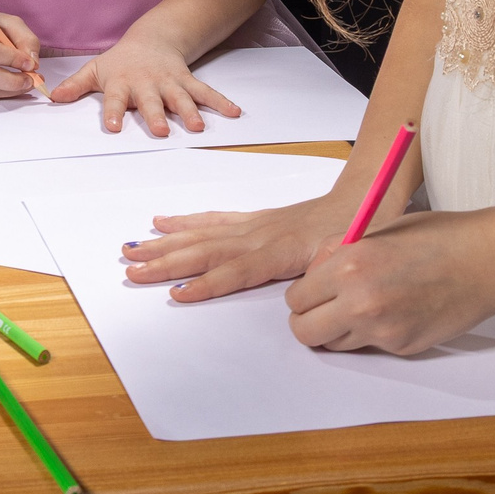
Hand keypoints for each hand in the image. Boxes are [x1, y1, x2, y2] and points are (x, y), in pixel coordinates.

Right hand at [0, 10, 42, 98]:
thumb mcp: (9, 22)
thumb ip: (25, 39)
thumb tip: (33, 63)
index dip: (13, 60)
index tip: (31, 64)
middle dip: (12, 81)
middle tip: (31, 81)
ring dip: (9, 91)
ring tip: (24, 84)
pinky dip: (0, 94)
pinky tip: (10, 87)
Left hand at [49, 35, 239, 135]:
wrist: (152, 39)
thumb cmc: (120, 62)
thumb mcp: (95, 70)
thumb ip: (75, 86)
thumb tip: (52, 98)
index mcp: (122, 83)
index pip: (116, 99)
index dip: (115, 112)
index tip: (115, 127)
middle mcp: (147, 84)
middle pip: (151, 101)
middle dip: (155, 115)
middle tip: (160, 131)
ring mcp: (170, 82)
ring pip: (181, 98)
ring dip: (190, 111)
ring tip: (198, 127)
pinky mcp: (188, 81)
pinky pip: (206, 92)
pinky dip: (221, 101)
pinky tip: (235, 112)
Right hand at [123, 189, 354, 296]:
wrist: (363, 199)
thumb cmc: (356, 233)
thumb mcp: (344, 261)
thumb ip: (319, 277)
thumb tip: (303, 294)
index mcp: (280, 251)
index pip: (235, 271)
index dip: (207, 283)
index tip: (177, 293)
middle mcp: (259, 236)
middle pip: (205, 250)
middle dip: (166, 262)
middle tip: (132, 270)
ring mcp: (253, 226)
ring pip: (201, 235)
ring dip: (165, 243)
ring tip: (133, 249)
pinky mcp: (254, 219)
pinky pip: (213, 220)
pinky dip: (186, 222)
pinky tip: (164, 223)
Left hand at [283, 211, 494, 355]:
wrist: (484, 262)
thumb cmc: (434, 238)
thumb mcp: (373, 231)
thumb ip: (335, 254)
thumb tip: (311, 276)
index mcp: (348, 266)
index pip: (296, 299)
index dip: (304, 294)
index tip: (315, 290)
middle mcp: (360, 302)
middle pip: (305, 332)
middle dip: (309, 320)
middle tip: (325, 307)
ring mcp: (382, 330)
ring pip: (334, 344)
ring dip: (338, 330)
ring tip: (363, 307)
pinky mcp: (401, 346)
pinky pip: (369, 346)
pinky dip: (372, 334)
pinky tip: (394, 311)